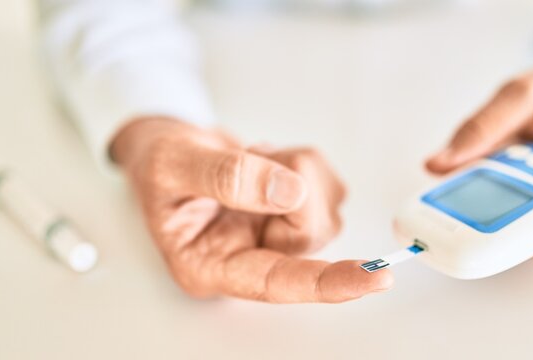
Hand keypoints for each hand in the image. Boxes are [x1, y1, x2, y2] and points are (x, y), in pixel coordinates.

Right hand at [111, 117, 392, 302]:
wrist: (167, 146)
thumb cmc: (158, 163)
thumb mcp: (172, 163)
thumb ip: (226, 177)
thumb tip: (288, 192)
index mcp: (212, 266)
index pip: (277, 284)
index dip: (325, 282)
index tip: (374, 279)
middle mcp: (250, 258)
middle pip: (308, 235)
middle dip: (291, 184)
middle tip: (255, 156)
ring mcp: (277, 236)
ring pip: (324, 210)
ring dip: (295, 168)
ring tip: (253, 158)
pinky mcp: (296, 211)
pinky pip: (328, 185)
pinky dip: (305, 161)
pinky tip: (269, 159)